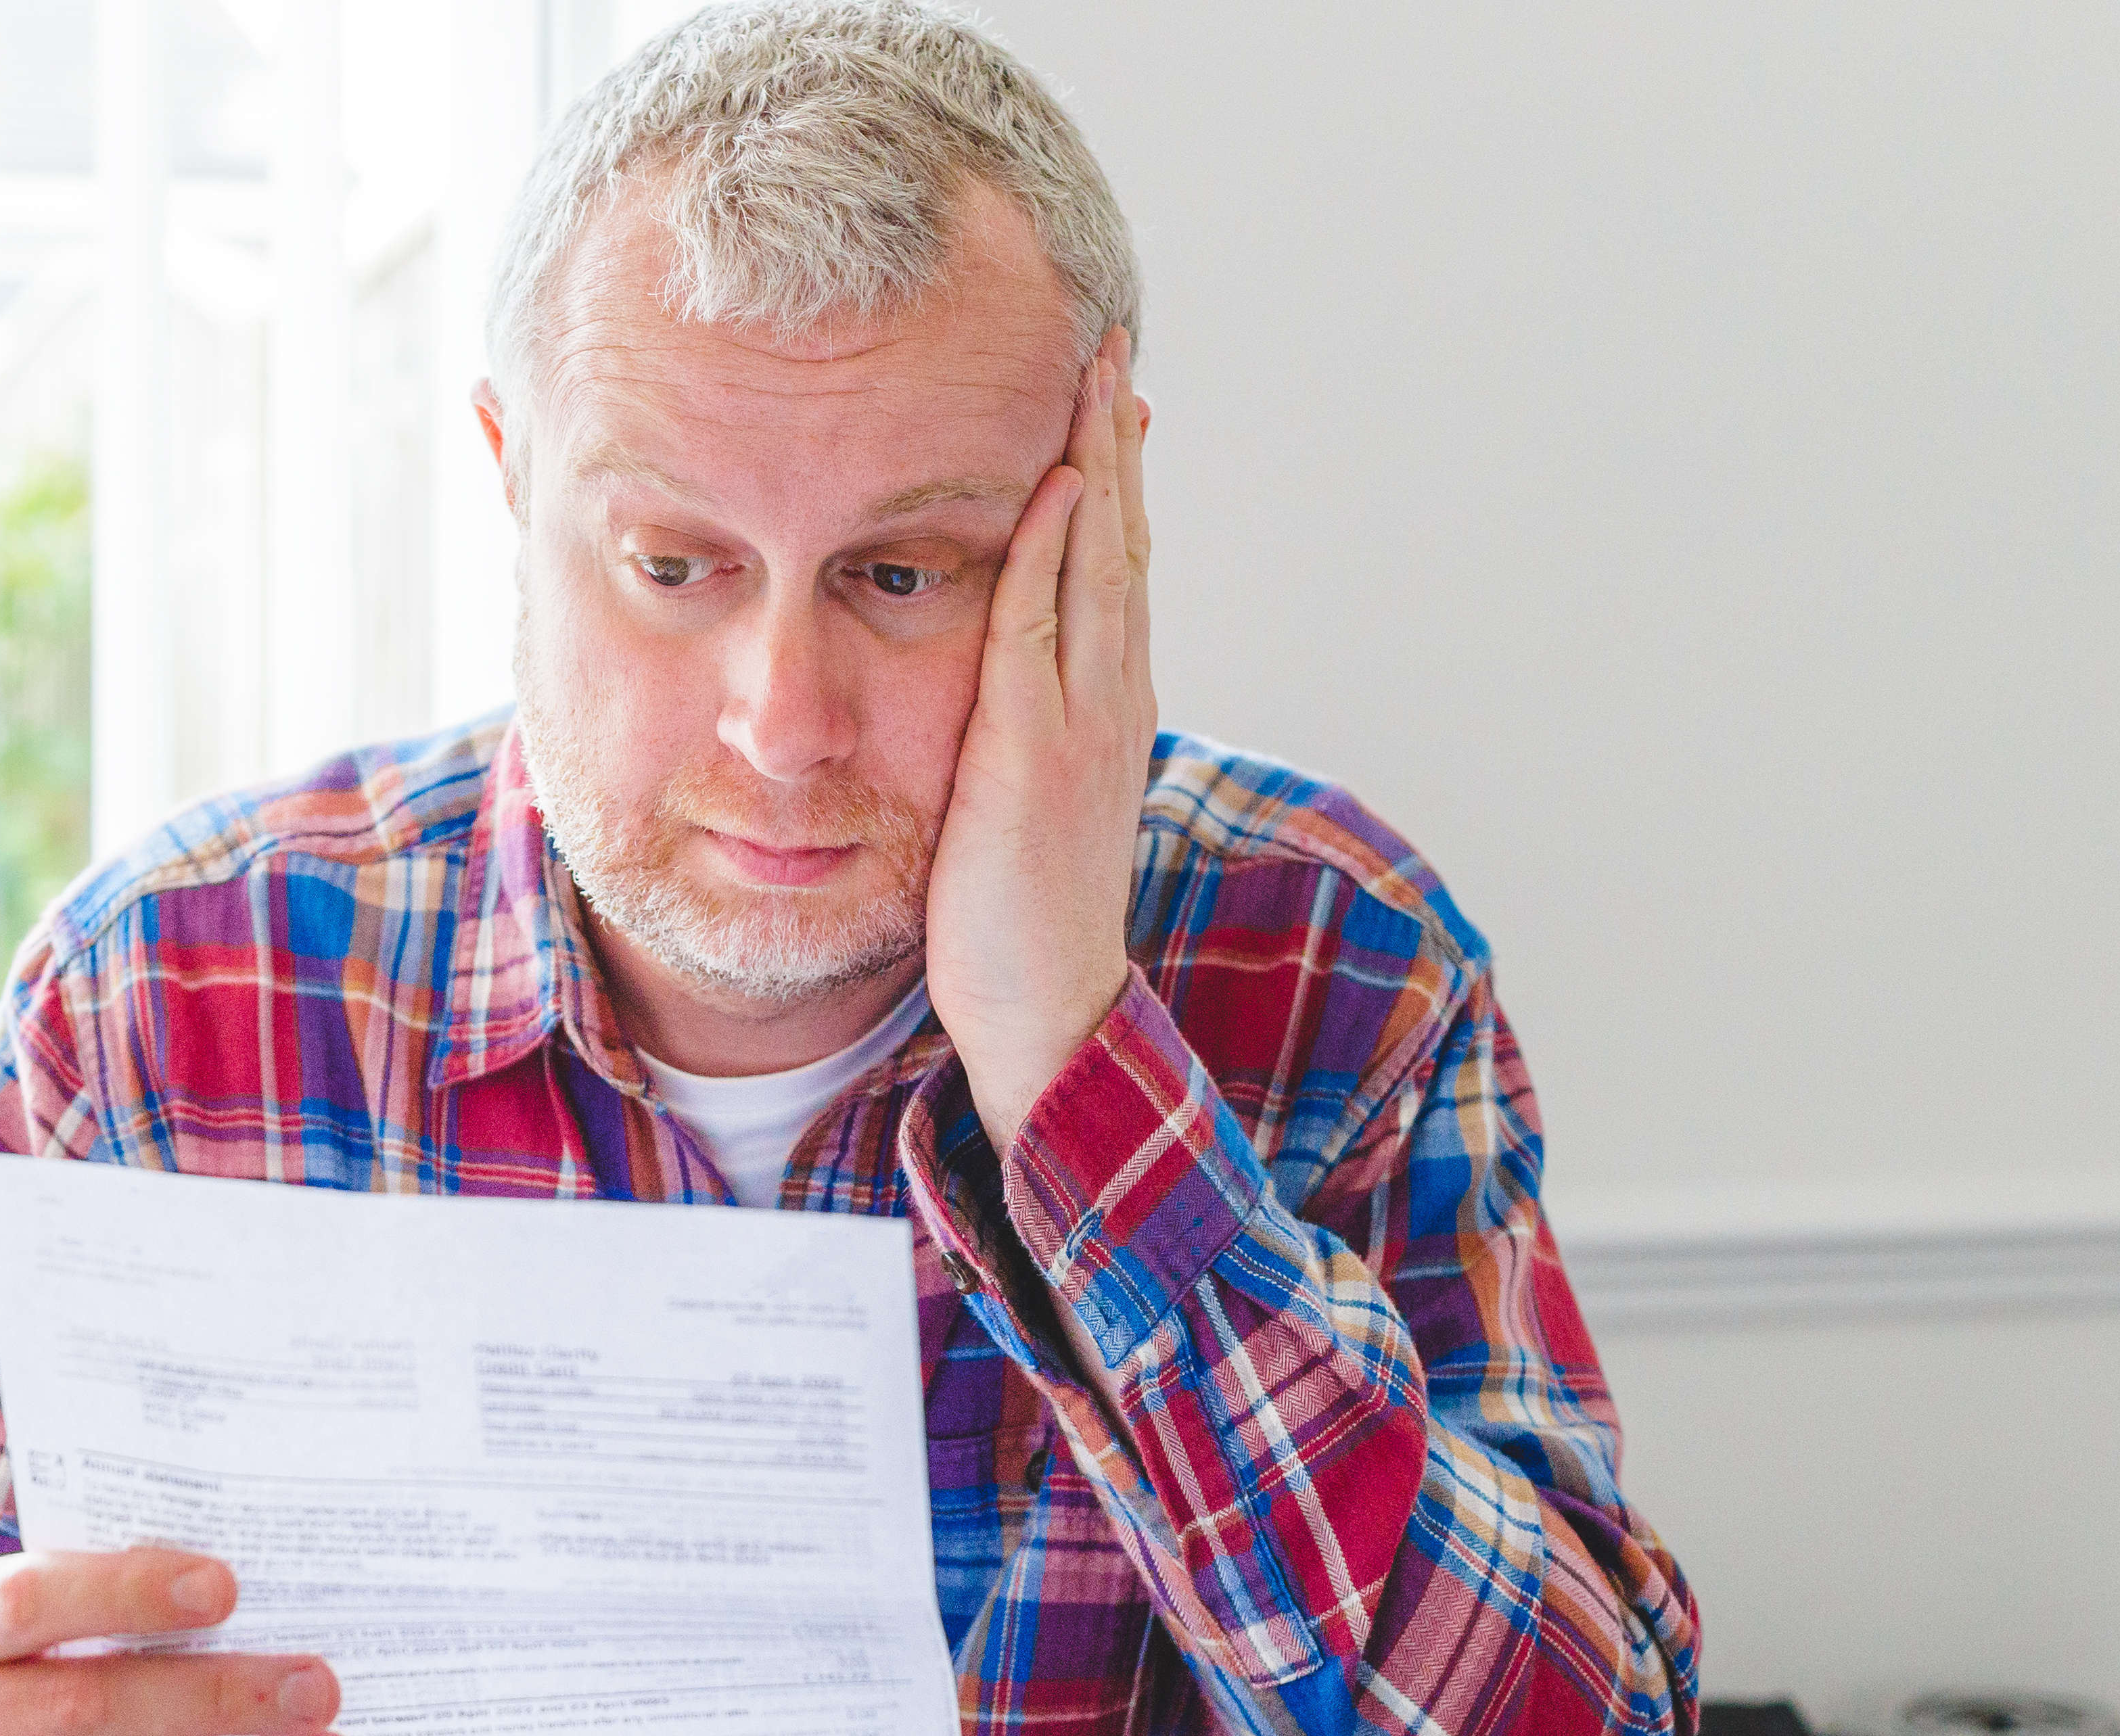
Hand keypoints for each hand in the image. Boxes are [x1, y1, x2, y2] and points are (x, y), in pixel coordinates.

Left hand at [926, 330, 1156, 1152]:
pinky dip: (1052, 550)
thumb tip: (999, 681)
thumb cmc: (1016, 913)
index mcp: (1106, 705)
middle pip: (1120, 541)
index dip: (1114, 479)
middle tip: (1114, 344)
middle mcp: (1111, 697)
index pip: (1113, 567)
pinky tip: (1056, 484)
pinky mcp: (1036, 752)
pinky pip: (1042, 628)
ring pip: (1099, 564)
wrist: (1045, 1007)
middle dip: (1117, 441)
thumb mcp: (1021, 795)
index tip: (1107, 400)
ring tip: (1098, 375)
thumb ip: (1019, 728)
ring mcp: (1083, 721)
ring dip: (1100, 465)